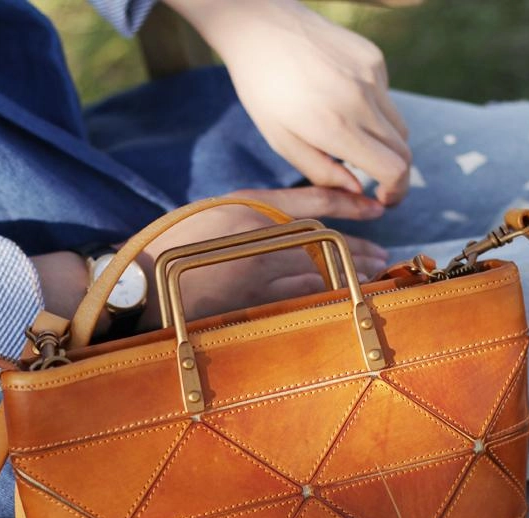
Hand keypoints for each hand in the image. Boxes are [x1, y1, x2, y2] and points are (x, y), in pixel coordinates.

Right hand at [137, 186, 390, 324]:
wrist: (147, 280)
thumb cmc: (181, 240)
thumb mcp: (221, 209)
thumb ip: (263, 209)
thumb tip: (304, 216)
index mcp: (252, 208)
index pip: (314, 203)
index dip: (349, 205)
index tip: (375, 210)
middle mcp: (260, 239)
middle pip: (324, 244)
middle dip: (358, 251)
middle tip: (382, 257)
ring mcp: (258, 273)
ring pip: (318, 273)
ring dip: (349, 275)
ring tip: (372, 277)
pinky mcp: (253, 303)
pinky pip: (301, 299)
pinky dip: (327, 297)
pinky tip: (344, 297)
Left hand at [166, 0, 410, 204]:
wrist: (260, 25)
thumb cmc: (264, 91)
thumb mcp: (283, 142)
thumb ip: (323, 173)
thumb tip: (359, 192)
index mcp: (336, 126)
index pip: (394, 170)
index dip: (396, 192)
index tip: (384, 200)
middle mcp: (361, 100)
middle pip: (403, 152)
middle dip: (395, 175)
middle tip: (377, 185)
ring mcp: (372, 75)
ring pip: (399, 127)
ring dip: (385, 145)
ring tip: (353, 143)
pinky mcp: (374, 57)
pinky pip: (386, 99)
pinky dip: (373, 112)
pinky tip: (342, 102)